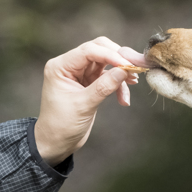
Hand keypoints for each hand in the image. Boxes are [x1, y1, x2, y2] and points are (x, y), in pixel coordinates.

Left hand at [34, 38, 144, 165]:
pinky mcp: (89, 82)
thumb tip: (124, 70)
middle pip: (99, 50)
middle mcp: (70, 66)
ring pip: (107, 62)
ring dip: (121, 73)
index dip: (110, 55)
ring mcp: (80, 73)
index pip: (89, 50)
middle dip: (118, 59)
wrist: (56, 142)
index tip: (128, 65)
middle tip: (134, 69)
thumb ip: (104, 86)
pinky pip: (109, 76)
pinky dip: (118, 84)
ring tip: (132, 84)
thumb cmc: (61, 125)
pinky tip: (124, 99)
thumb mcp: (83, 106)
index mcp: (60, 67)